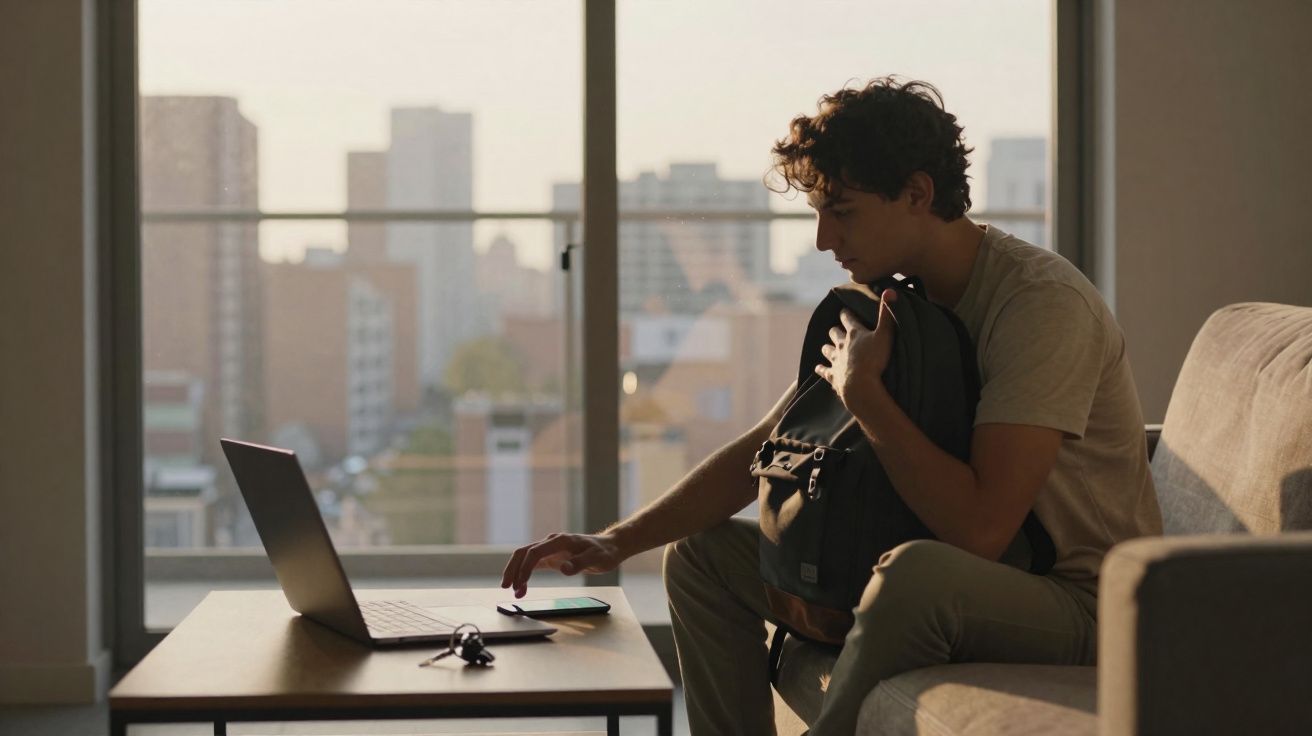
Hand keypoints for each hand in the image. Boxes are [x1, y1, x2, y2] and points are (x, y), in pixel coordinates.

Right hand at [500, 532, 625, 598]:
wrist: (610, 547)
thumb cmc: (604, 552)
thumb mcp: (597, 559)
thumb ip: (580, 563)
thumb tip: (564, 569)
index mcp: (560, 540)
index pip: (535, 551)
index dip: (525, 567)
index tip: (521, 583)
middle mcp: (552, 542)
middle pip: (524, 552)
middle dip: (513, 569)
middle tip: (507, 587)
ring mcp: (550, 549)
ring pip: (525, 557)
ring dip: (516, 572)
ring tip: (514, 591)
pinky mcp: (551, 557)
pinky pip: (532, 563)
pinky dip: (524, 574)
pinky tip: (521, 586)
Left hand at [815, 288, 897, 407]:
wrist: (860, 386)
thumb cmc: (874, 360)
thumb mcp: (885, 336)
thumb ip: (888, 315)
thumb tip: (891, 291)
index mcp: (854, 334)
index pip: (847, 319)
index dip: (846, 314)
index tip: (844, 310)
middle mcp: (841, 345)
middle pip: (835, 334)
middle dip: (835, 331)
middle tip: (835, 329)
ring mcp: (836, 361)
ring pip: (828, 351)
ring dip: (827, 348)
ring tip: (826, 347)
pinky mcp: (833, 376)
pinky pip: (824, 371)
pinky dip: (821, 369)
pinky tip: (817, 369)